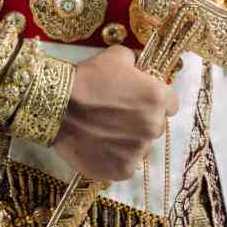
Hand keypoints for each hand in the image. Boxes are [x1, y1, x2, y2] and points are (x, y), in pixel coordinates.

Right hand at [54, 46, 179, 184]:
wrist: (56, 105)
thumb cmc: (87, 78)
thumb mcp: (116, 56)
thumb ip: (135, 63)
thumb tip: (138, 68)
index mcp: (158, 98)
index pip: (170, 104)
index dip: (153, 101)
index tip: (138, 101)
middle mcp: (154, 127)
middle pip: (155, 126)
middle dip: (140, 122)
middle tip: (116, 116)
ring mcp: (138, 151)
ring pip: (140, 147)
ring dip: (128, 141)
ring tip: (103, 132)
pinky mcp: (122, 170)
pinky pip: (125, 165)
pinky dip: (114, 159)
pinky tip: (99, 147)